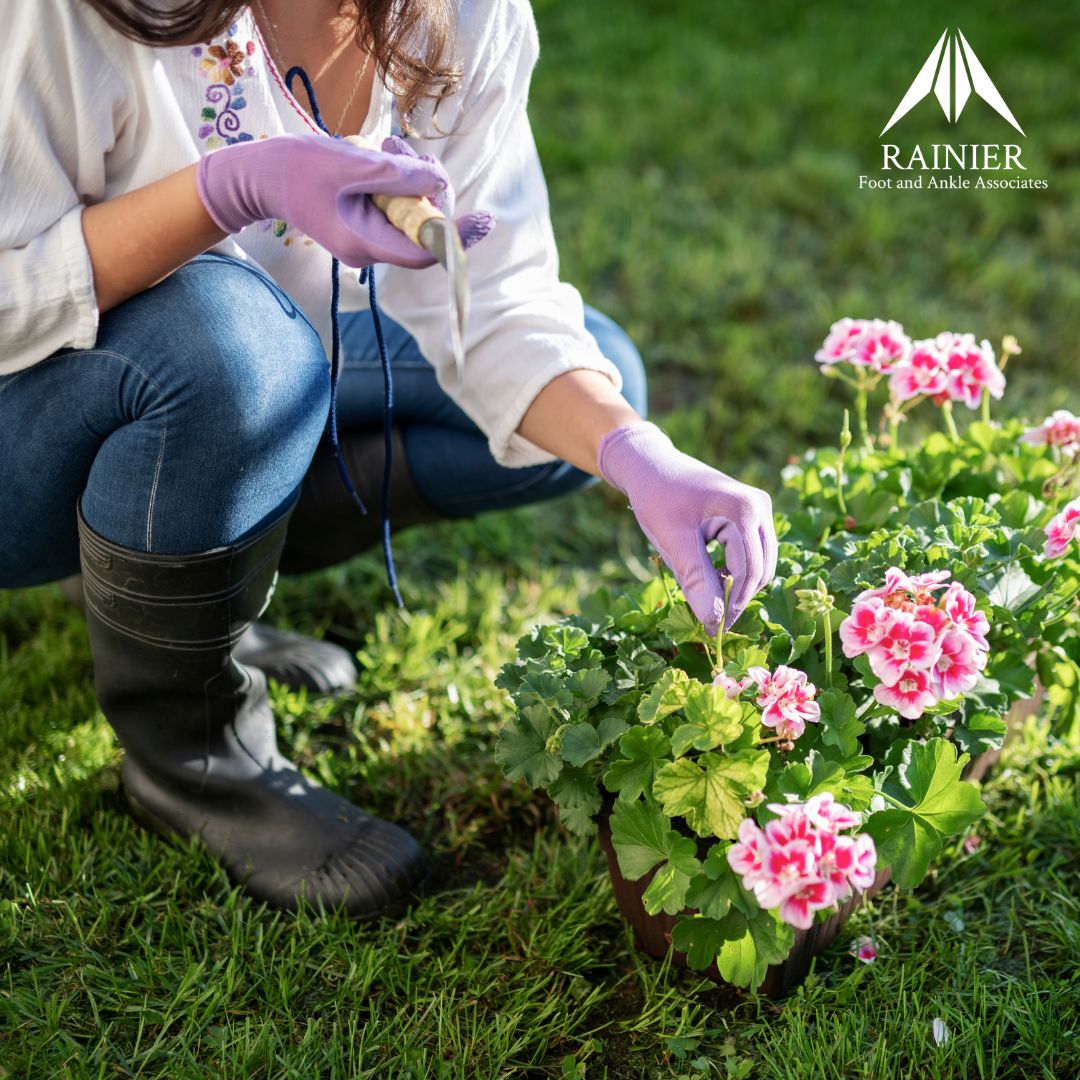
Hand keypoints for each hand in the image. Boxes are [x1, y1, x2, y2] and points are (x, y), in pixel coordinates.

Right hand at [195, 134, 490, 267]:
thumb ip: (395, 176)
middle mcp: (370, 248)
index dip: (457, 238)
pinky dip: (398, 179)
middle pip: (422, 231)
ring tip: (386, 146)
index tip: (485, 220)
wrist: (260, 175)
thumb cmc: (297, 168)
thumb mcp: (349, 163)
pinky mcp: (366, 222)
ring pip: (411, 214)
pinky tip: (383, 153)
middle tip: (403, 151)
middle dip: (427, 190)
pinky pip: (397, 205)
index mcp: (364, 243)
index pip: (423, 252)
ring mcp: (368, 237)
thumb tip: (438, 184)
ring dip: (410, 178)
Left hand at [598, 422, 777, 633]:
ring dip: (739, 585)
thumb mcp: (673, 540)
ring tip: (708, 595)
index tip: (713, 630)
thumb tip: (713, 621)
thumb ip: (695, 578)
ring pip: (761, 564)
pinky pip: (754, 552)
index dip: (732, 604)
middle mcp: (760, 506)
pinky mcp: (753, 513)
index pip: (749, 571)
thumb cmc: (658, 499)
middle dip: (738, 598)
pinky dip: (738, 570)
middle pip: (761, 569)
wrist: (652, 466)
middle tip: (712, 622)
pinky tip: (712, 575)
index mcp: (744, 510)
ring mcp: (760, 508)